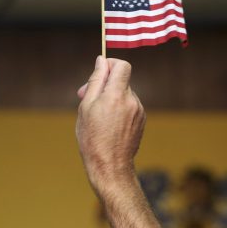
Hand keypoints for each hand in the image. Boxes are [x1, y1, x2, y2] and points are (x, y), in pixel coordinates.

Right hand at [76, 56, 145, 191]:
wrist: (110, 165)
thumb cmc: (92, 138)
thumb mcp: (86, 107)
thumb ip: (96, 81)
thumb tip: (101, 61)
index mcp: (117, 95)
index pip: (122, 65)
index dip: (110, 65)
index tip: (99, 73)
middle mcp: (131, 100)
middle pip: (121, 80)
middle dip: (104, 84)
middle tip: (85, 97)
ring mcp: (139, 111)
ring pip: (124, 94)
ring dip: (110, 98)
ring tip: (96, 116)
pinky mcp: (141, 120)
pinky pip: (129, 106)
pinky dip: (118, 109)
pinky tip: (108, 125)